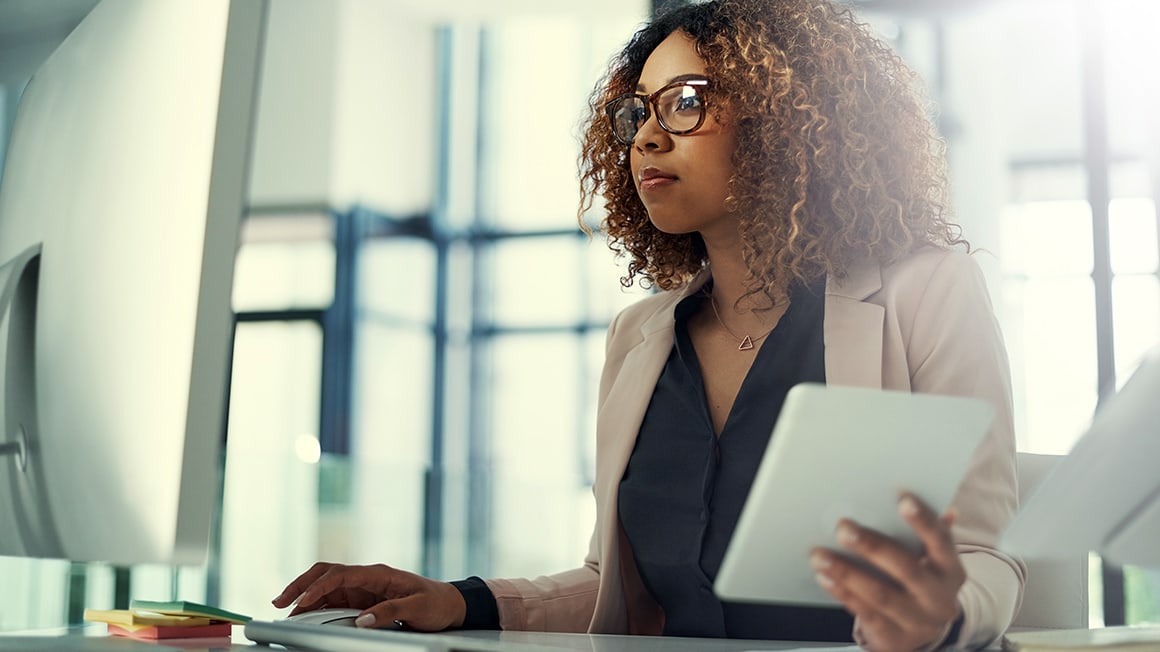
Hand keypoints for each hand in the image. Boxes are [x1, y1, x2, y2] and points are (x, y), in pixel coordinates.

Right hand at [271, 562, 466, 631]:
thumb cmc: (436, 602)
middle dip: (300, 585)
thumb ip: (390, 611)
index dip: (318, 587)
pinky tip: (304, 617)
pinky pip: (334, 601)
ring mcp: (363, 589)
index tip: (302, 601)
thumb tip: (362, 621)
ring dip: (304, 598)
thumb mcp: (418, 608)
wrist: (449, 604)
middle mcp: (367, 578)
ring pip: (326, 588)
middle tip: (279, 601)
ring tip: (284, 613)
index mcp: (379, 573)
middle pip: (326, 574)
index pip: (341, 574)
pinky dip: (316, 608)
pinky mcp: (362, 601)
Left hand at [810, 494, 964, 651]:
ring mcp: (918, 622)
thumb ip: (933, 533)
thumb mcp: (932, 560)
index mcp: (951, 570)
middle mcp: (940, 598)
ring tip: (820, 555)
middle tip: (842, 527)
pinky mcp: (895, 638)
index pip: (941, 541)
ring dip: (846, 572)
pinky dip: (842, 593)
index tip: (902, 499)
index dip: (924, 520)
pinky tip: (824, 577)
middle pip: (906, 568)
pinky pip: (865, 613)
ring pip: (880, 594)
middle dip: (872, 546)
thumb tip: (948, 509)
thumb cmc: (921, 581)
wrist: (923, 631)